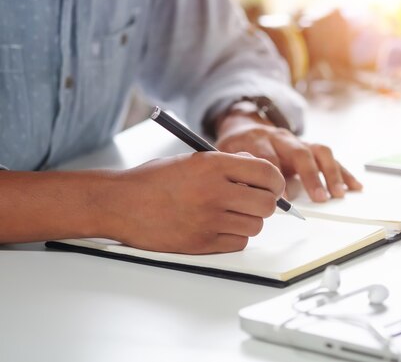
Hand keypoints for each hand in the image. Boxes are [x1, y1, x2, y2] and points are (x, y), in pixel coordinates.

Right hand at [108, 152, 284, 253]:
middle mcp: (214, 192)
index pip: (267, 173)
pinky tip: (218, 227)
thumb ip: (229, 164)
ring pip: (255, 226)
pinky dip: (235, 237)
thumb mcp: (194, 159)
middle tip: (254, 201)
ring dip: (249, 220)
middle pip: (268, 204)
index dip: (276, 181)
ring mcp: (208, 220)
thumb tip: (261, 173)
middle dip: (266, 203)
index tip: (273, 185)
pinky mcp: (201, 244)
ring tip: (230, 213)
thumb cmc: (156, 180)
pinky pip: (238, 243)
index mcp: (213, 165)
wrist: (120, 203)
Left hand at [215, 113, 362, 201]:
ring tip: (339, 194)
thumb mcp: (229, 158)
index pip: (270, 158)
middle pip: (300, 152)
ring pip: (320, 151)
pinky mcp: (311, 147)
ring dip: (332, 173)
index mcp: (259, 140)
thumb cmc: (238, 150)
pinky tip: (355, 186)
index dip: (276, 177)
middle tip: (319, 198)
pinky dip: (344, 172)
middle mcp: (282, 138)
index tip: (283, 199)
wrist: (246, 128)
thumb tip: (245, 194)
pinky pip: (331, 158)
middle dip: (311, 176)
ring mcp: (299, 141)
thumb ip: (237, 173)